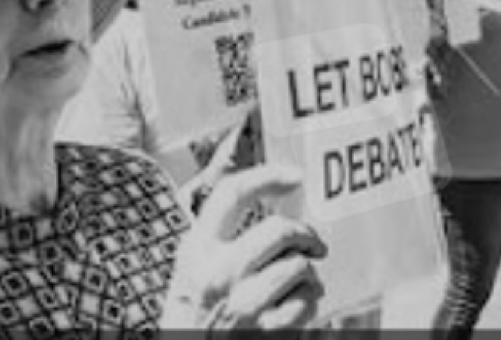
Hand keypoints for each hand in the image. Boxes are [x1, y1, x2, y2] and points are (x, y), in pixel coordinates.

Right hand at [160, 165, 325, 332]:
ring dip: (308, 272)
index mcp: (197, 250)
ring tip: (301, 280)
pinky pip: (307, 302)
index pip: (232, 195)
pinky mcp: (268, 330)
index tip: (293, 176)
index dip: (267, 177)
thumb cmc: (190, 317)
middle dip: (305, 233)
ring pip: (299, 266)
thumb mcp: (189, 268)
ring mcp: (246, 303)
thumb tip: (252, 198)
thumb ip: (213, 237)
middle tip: (311, 241)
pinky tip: (298, 304)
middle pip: (279, 229)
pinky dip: (310, 301)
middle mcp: (220, 273)